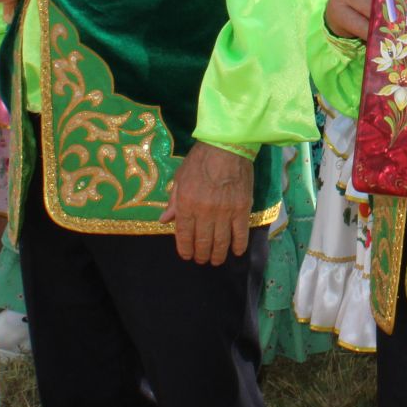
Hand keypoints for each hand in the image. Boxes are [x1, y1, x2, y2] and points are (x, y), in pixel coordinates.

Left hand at [161, 141, 254, 263]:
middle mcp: (205, 212)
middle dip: (201, 255)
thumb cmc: (200, 160)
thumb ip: (173, 201)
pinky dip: (238, 245)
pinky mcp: (242, 209)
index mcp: (187, 204)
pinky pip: (240, 233)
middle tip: (202, 259)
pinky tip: (236, 252)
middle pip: (203, 242)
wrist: (227, 146)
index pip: (184, 235)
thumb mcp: (180, 178)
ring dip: (218, 255)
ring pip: (221, 242)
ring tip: (216, 260)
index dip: (185, 249)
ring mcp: (225, 212)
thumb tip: (164, 221)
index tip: (187, 256)